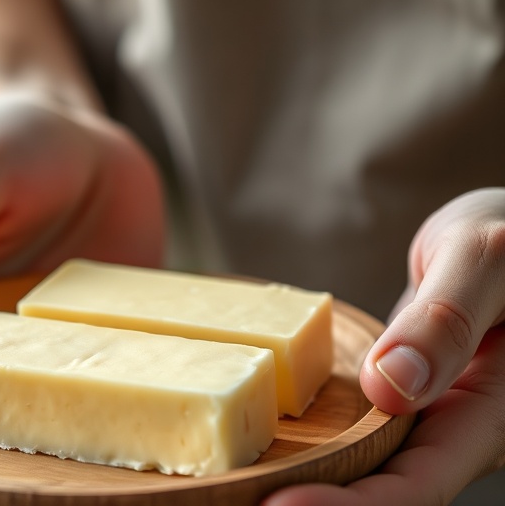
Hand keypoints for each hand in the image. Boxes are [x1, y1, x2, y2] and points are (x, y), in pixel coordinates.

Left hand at [265, 187, 504, 504]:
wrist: (498, 240)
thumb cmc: (504, 236)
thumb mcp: (482, 260)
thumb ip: (444, 320)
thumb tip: (393, 386)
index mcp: (488, 412)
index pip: (417, 483)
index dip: (350, 504)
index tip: (278, 503)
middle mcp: (453, 431)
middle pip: (382, 490)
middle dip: (317, 501)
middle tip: (237, 501)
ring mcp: (421, 419)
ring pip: (363, 470)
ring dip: (309, 481)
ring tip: (237, 488)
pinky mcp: (394, 403)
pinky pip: (353, 435)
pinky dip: (311, 447)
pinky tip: (257, 444)